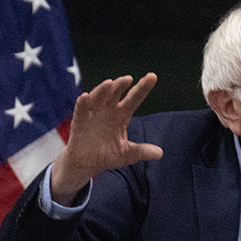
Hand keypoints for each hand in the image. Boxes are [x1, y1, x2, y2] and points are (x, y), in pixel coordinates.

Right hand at [50, 73, 164, 204]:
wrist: (86, 164)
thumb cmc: (107, 155)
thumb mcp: (126, 154)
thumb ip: (141, 151)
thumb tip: (160, 153)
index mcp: (122, 115)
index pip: (134, 98)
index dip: (142, 88)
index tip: (152, 77)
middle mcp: (108, 110)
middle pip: (115, 94)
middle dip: (121, 86)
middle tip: (128, 79)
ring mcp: (93, 114)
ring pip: (98, 97)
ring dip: (103, 90)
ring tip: (110, 83)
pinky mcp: (80, 121)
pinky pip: (81, 110)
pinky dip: (82, 104)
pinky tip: (85, 97)